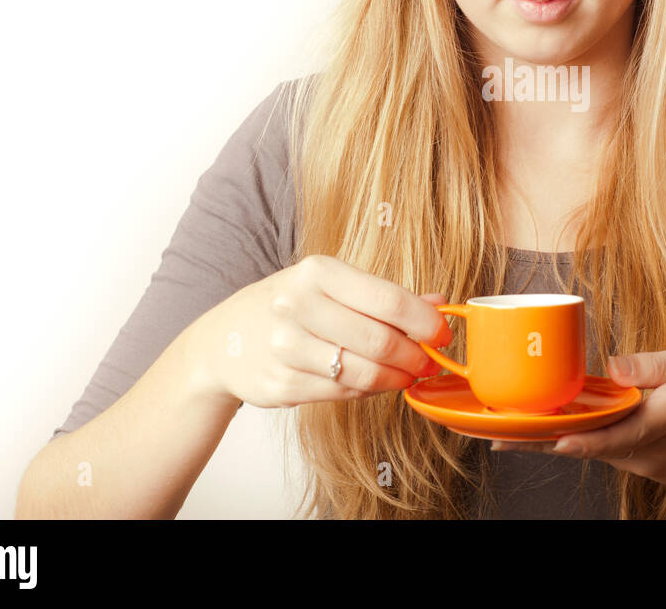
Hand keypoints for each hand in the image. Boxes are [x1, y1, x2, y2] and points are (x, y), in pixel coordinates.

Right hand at [185, 254, 452, 409]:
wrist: (222, 341)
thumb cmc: (290, 307)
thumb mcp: (331, 286)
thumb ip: (385, 295)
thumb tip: (440, 303)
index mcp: (316, 272)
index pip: (388, 299)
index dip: (425, 322)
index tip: (443, 334)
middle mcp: (296, 305)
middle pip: (379, 340)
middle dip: (415, 356)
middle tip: (429, 361)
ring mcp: (285, 347)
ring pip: (363, 373)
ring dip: (395, 378)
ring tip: (407, 374)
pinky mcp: (280, 384)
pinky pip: (341, 393)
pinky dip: (367, 390)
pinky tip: (374, 382)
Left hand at [491, 345, 665, 491]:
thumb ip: (658, 365)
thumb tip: (615, 365)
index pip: (628, 432)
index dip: (592, 439)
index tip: (563, 441)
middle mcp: (641, 444)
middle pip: (587, 444)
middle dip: (545, 440)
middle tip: (500, 434)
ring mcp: (627, 454)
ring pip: (578, 446)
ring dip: (538, 440)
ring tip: (493, 430)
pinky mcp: (617, 453)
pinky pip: (581, 443)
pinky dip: (548, 438)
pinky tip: (513, 433)